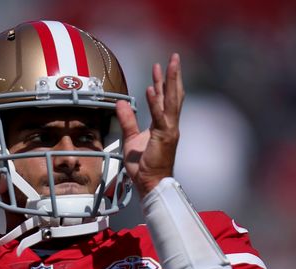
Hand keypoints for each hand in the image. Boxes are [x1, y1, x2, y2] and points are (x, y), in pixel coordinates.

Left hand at [116, 53, 184, 196]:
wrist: (150, 183)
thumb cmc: (143, 165)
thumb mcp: (130, 138)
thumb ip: (127, 120)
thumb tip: (121, 102)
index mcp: (163, 125)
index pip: (165, 99)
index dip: (163, 82)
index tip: (161, 67)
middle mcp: (170, 124)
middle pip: (173, 95)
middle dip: (173, 75)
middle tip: (174, 57)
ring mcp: (169, 130)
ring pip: (171, 101)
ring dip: (169, 81)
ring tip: (168, 64)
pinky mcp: (164, 136)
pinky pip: (159, 116)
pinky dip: (156, 102)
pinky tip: (152, 88)